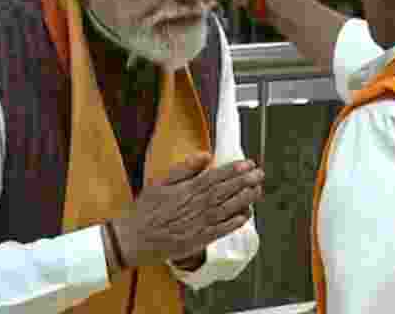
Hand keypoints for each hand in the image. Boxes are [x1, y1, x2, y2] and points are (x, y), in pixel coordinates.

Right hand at [110, 152, 263, 268]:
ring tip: (257, 190)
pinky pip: (222, 230)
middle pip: (226, 191)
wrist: (135, 238)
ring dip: (244, 199)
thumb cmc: (147, 209)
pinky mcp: (199, 239)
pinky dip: (234, 223)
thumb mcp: (160, 182)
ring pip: (227, 209)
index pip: (216, 176)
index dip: (234, 169)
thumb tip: (205, 155)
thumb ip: (184, 168)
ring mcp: (199, 223)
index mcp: (188, 189)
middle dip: (245, 181)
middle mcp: (197, 206)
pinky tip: (245, 215)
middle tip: (260, 174)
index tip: (248, 163)